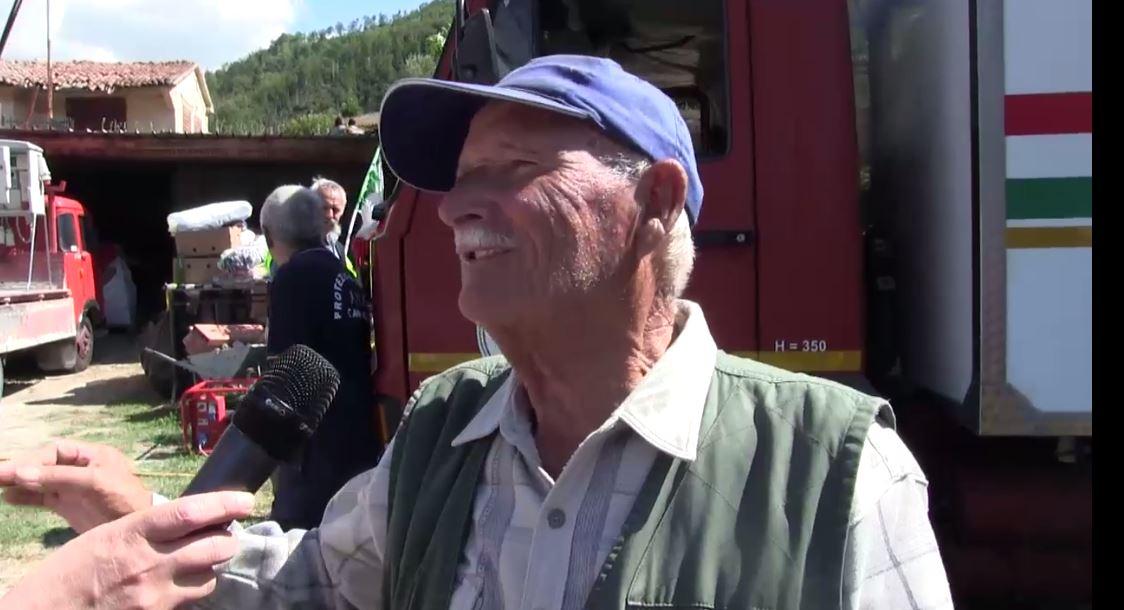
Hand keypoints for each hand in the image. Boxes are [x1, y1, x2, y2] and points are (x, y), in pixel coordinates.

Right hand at [0, 439, 151, 532]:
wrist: (143, 532)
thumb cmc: (124, 500)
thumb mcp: (95, 483)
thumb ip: (59, 477)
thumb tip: (21, 472)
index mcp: (93, 456)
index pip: (55, 450)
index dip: (33, 459)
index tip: (14, 471)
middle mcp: (81, 469)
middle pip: (44, 464)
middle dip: (21, 469)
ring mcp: (74, 488)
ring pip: (40, 481)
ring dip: (18, 482)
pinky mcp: (69, 506)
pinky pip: (43, 498)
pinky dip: (26, 498)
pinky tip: (8, 498)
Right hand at [0, 491, 253, 609]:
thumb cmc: (71, 572)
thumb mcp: (106, 537)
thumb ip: (146, 530)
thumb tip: (185, 522)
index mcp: (133, 532)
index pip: (190, 512)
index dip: (225, 505)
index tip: (246, 501)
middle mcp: (149, 562)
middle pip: (214, 546)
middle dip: (227, 538)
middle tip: (225, 534)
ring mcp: (154, 594)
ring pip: (210, 577)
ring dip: (211, 566)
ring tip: (200, 560)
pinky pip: (191, 601)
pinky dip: (194, 591)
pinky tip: (181, 585)